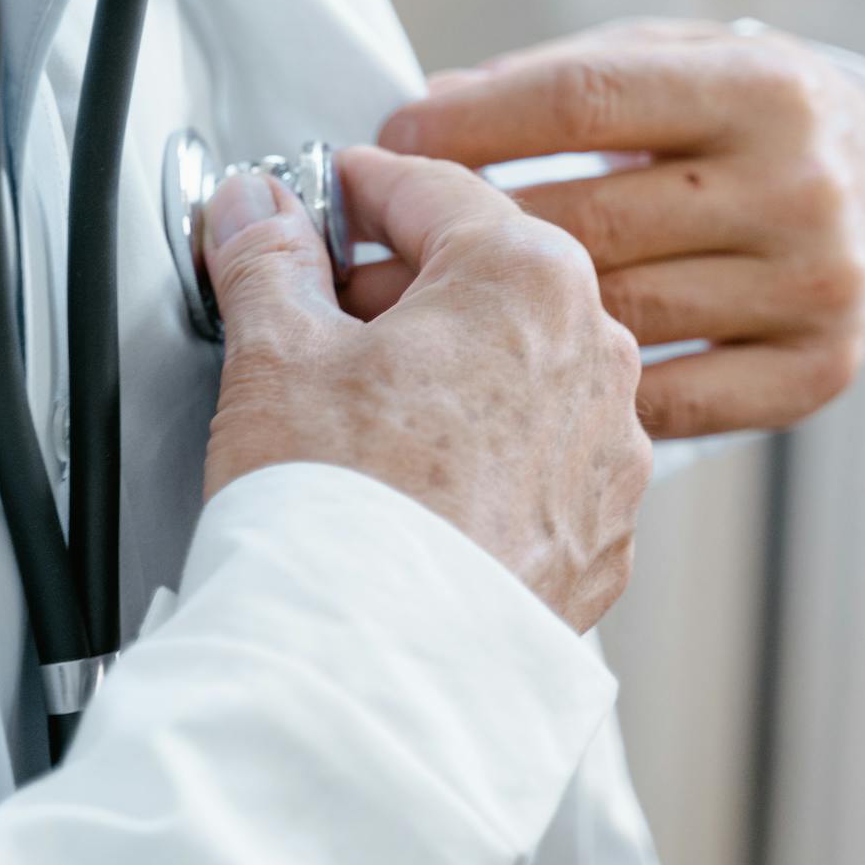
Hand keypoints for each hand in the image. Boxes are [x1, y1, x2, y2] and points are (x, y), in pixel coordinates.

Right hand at [202, 150, 649, 635]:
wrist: (372, 675)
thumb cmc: (341, 516)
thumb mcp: (274, 353)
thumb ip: (267, 258)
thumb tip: (258, 213)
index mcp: (528, 279)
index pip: (432, 190)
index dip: (356, 188)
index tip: (319, 199)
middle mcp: (595, 358)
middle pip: (485, 276)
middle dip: (397, 281)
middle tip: (313, 304)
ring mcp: (606, 455)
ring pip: (517, 369)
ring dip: (442, 365)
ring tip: (351, 402)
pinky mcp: (593, 537)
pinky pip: (535, 456)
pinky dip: (478, 447)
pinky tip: (405, 475)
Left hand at [378, 20, 864, 439]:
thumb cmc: (753, 117)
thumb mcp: (677, 58)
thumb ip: (562, 75)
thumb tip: (436, 105)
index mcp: (761, 90)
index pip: (581, 101)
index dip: (469, 123)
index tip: (391, 140)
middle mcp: (798, 190)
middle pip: (585, 223)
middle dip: (458, 238)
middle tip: (370, 249)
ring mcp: (812, 289)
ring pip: (613, 316)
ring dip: (496, 328)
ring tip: (413, 319)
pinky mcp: (814, 371)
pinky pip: (668, 402)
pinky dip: (585, 394)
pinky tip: (524, 376)